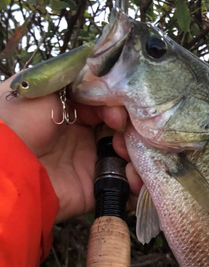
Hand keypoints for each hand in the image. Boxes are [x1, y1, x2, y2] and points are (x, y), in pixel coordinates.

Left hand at [0, 77, 142, 222]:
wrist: (10, 165)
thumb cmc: (20, 121)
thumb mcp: (46, 86)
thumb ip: (77, 78)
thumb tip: (110, 84)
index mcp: (72, 112)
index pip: (107, 106)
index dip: (118, 107)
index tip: (118, 114)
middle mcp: (83, 137)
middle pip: (122, 131)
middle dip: (133, 131)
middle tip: (124, 133)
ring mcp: (91, 163)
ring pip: (129, 156)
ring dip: (137, 154)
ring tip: (125, 154)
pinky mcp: (96, 188)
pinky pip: (126, 185)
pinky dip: (137, 181)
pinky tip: (134, 175)